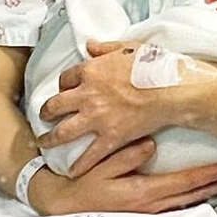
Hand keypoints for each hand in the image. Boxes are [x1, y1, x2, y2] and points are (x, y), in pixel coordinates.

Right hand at [28, 139, 216, 215]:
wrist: (64, 209)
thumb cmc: (81, 187)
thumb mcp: (100, 167)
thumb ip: (126, 155)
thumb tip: (151, 145)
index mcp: (143, 193)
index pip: (186, 182)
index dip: (211, 174)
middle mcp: (152, 206)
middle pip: (196, 194)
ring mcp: (151, 213)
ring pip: (191, 202)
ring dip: (213, 191)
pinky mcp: (148, 214)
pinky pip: (180, 206)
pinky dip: (197, 198)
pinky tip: (207, 193)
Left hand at [38, 38, 171, 170]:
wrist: (172, 90)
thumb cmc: (154, 65)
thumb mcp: (128, 47)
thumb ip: (106, 47)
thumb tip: (90, 45)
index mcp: (91, 71)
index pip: (66, 79)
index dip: (64, 85)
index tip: (65, 91)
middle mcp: (88, 95)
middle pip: (55, 105)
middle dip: (47, 112)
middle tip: (44, 117)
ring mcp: (98, 118)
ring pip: (63, 132)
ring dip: (51, 139)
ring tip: (44, 143)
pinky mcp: (111, 137)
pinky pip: (90, 154)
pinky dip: (79, 165)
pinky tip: (71, 171)